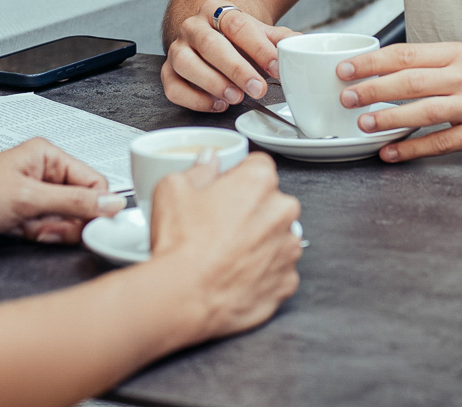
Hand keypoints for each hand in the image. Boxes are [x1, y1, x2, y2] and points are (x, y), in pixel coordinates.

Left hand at [0, 138, 124, 248]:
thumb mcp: (27, 199)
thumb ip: (74, 202)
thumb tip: (111, 203)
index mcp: (47, 155)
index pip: (92, 180)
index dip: (96, 206)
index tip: (96, 226)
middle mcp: (42, 172)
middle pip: (80, 202)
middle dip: (70, 221)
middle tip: (53, 229)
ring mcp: (32, 195)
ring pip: (64, 219)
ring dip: (52, 230)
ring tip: (32, 230)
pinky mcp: (22, 215)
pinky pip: (47, 228)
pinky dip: (40, 235)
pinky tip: (23, 234)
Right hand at [148, 152, 301, 338]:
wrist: (183, 299)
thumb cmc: (181, 246)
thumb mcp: (173, 188)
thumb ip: (199, 168)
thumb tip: (209, 162)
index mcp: (259, 181)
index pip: (257, 166)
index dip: (237, 177)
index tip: (225, 190)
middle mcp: (281, 211)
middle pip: (270, 201)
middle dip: (250, 209)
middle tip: (220, 225)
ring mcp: (288, 248)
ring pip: (276, 235)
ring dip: (258, 241)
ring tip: (225, 253)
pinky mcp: (287, 280)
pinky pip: (278, 269)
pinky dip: (262, 272)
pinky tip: (236, 273)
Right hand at [162, 0, 297, 111]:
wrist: (211, 31)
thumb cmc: (237, 37)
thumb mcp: (260, 32)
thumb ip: (279, 39)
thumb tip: (299, 44)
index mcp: (217, 10)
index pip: (237, 25)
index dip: (258, 47)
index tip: (277, 67)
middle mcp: (193, 26)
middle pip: (210, 44)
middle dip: (236, 69)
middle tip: (258, 89)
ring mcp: (177, 48)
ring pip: (186, 64)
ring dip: (212, 83)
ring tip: (236, 98)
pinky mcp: (168, 72)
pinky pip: (173, 87)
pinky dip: (194, 99)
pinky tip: (217, 104)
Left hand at [336, 42, 461, 161]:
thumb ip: (432, 63)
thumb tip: (386, 71)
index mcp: (456, 54)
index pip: (406, 54)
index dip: (372, 62)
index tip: (346, 69)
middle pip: (410, 80)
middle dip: (373, 88)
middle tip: (346, 96)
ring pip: (423, 111)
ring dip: (389, 118)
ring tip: (363, 124)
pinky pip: (441, 142)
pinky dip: (413, 148)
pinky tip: (391, 152)